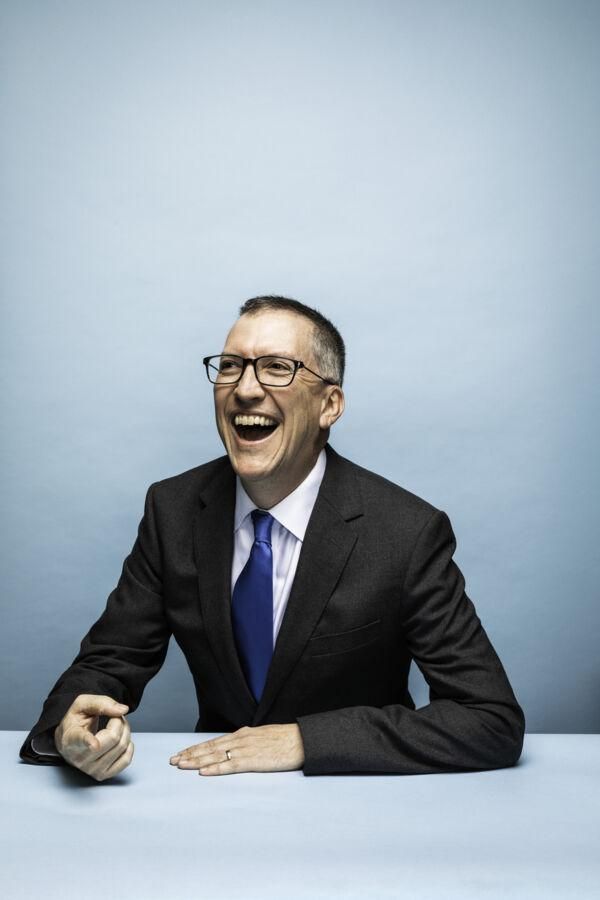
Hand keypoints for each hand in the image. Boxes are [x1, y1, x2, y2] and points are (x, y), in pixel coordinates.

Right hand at [54, 694, 133, 781]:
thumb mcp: (82, 704)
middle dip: (119, 722)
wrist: (66, 740)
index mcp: (71, 738)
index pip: (81, 741)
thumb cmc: (74, 721)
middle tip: (114, 717)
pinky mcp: (101, 775)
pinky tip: (119, 740)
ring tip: (116, 726)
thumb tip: (123, 710)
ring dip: (125, 731)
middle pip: (113, 738)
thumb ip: (101, 703)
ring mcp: (90, 769)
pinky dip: (128, 747)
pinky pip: (126, 760)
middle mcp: (79, 758)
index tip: (93, 744)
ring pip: (122, 747)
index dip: (88, 741)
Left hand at [169, 723, 304, 775]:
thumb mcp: (262, 737)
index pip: (213, 742)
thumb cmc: (284, 740)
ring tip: (181, 765)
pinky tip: (203, 772)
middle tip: (173, 760)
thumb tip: (236, 748)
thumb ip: (248, 742)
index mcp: (242, 734)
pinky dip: (215, 769)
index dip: (196, 748)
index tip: (182, 752)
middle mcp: (240, 740)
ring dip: (196, 761)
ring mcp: (245, 750)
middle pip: (209, 748)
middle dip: (190, 754)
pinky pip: (230, 766)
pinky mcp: (252, 761)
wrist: (301, 740)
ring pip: (215, 755)